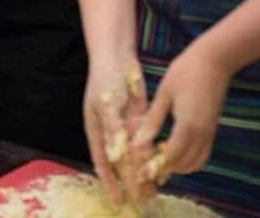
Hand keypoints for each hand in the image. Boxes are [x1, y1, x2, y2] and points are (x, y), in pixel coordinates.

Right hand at [83, 57, 151, 206]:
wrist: (116, 57)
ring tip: (155, 191)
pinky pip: (146, 142)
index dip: (110, 183)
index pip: (102, 162)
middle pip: (121, 163)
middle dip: (130, 182)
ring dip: (144, 171)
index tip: (118, 201)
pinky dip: (152, 155)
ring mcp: (124, 127)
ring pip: (135, 155)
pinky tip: (162, 167)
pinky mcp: (138, 120)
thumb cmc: (105, 78)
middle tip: (142, 202)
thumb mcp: (106, 104)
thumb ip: (111, 130)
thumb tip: (114, 156)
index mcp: (96, 130)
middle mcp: (110, 133)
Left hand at [131, 41, 232, 186]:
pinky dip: (189, 158)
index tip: (139, 168)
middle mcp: (201, 134)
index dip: (154, 166)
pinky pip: (202, 154)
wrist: (215, 60)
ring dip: (178, 166)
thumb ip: (152, 120)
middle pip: (183, 165)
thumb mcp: (164, 94)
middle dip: (164, 169)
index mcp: (187, 126)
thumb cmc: (185, 72)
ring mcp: (210, 133)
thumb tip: (137, 142)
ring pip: (195, 163)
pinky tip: (173, 147)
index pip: (170, 157)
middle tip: (146, 164)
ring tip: (158, 156)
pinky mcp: (213, 129)